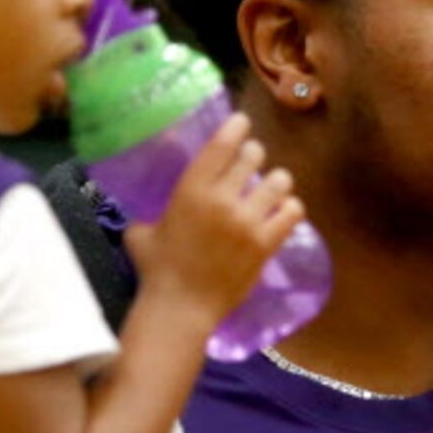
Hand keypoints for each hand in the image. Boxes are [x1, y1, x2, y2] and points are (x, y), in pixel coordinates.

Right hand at [123, 113, 305, 327]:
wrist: (180, 309)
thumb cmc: (156, 270)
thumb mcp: (140, 232)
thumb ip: (148, 214)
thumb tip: (147, 212)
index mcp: (191, 190)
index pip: (222, 144)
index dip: (237, 127)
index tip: (242, 123)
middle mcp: (222, 199)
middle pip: (254, 156)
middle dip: (255, 156)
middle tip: (252, 164)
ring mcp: (247, 221)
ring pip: (280, 181)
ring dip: (276, 182)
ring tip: (272, 189)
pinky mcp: (266, 244)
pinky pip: (292, 213)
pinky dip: (290, 209)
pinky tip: (283, 212)